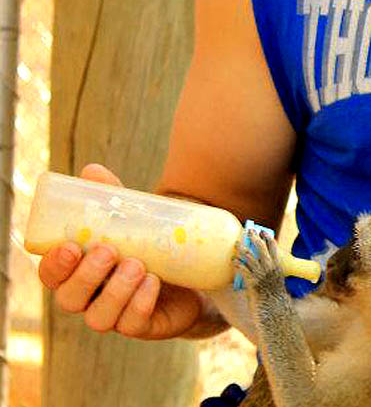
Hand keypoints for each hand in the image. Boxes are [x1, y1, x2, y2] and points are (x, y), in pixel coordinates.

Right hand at [37, 163, 204, 339]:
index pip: (52, 276)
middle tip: (109, 250)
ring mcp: (116, 315)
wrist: (192, 274)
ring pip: (99, 317)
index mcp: (80, 272)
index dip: (54, 265)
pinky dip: (140, 303)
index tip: (71, 246)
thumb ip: (111, 198)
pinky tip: (153, 282)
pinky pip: (133, 324)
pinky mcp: (143, 326)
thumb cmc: (149, 245)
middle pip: (70, 299)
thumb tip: (92, 171)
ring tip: (137, 264)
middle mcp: (91, 298)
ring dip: (116, 290)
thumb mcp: (132, 219)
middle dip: (87, 276)